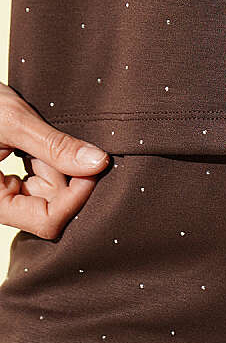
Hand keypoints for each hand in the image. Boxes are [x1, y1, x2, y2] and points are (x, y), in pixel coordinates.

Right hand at [0, 82, 109, 238]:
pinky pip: (39, 180)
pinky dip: (48, 161)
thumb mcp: (15, 121)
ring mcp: (4, 192)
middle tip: (68, 142)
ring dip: (57, 166)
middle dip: (67, 177)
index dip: (75, 197)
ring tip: (43, 136)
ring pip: (49, 193)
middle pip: (51, 207)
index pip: (46, 221)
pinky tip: (39, 142)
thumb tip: (98, 163)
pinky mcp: (8, 180)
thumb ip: (55, 146)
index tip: (94, 166)